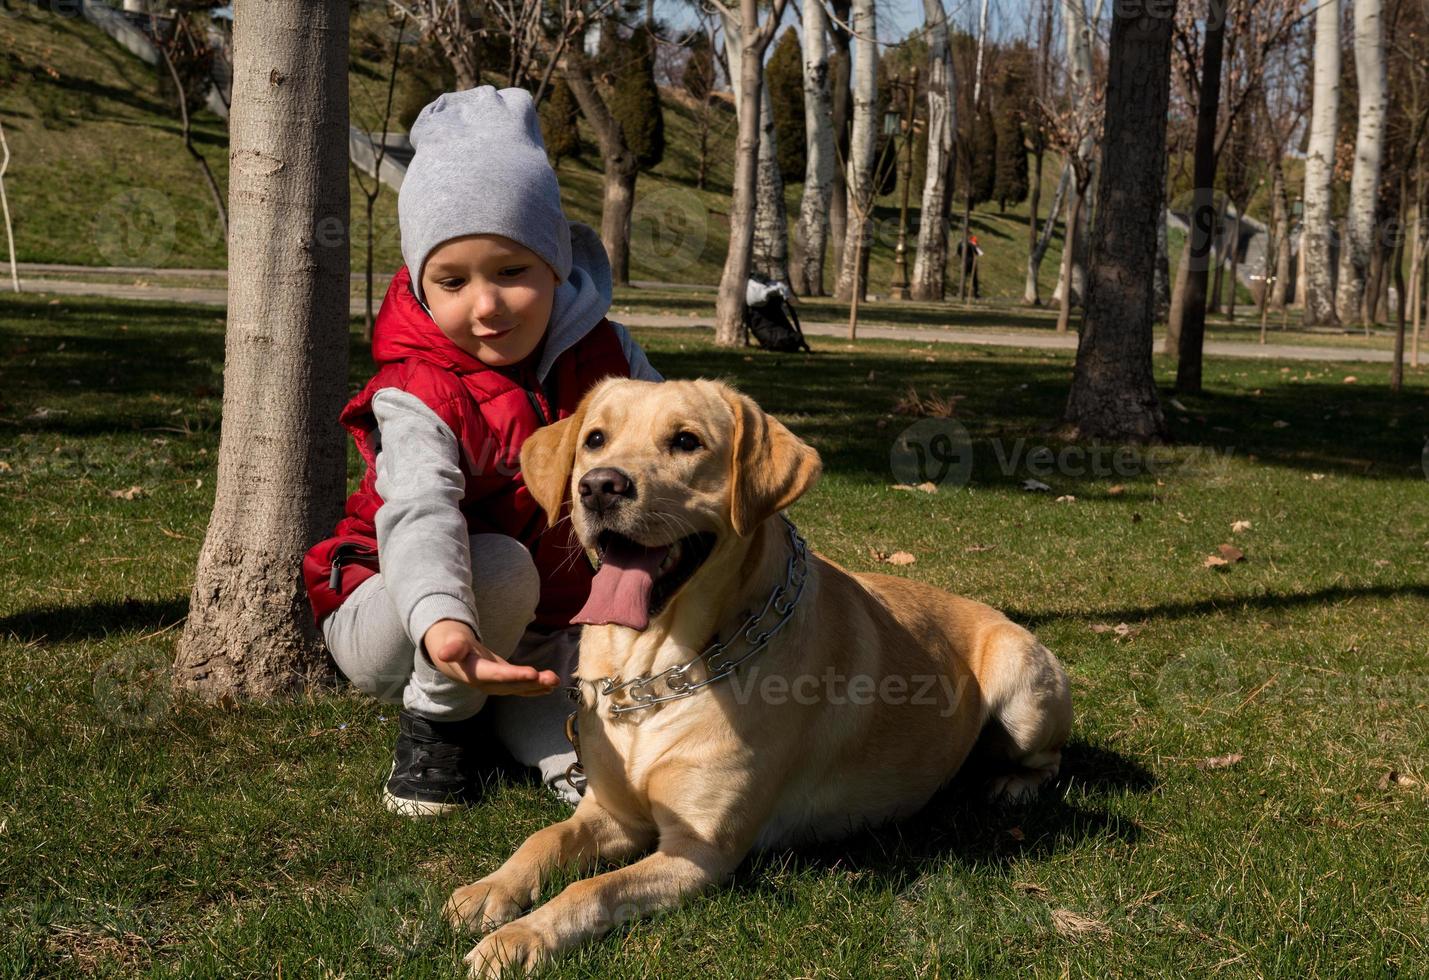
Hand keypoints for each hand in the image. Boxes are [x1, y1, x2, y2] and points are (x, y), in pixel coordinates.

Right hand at [422, 620, 559, 695]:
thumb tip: (444, 654)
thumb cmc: (453, 643)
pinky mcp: (503, 683)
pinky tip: (550, 686)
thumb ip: (452, 648)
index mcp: (475, 672)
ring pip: (519, 688)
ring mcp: (496, 686)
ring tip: (556, 681)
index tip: (532, 673)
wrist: (452, 657)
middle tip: (552, 678)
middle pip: (511, 685)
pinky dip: (536, 688)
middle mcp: (487, 683)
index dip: (514, 676)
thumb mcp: (451, 642)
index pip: (497, 675)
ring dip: (538, 686)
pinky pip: (520, 688)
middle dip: (532, 682)